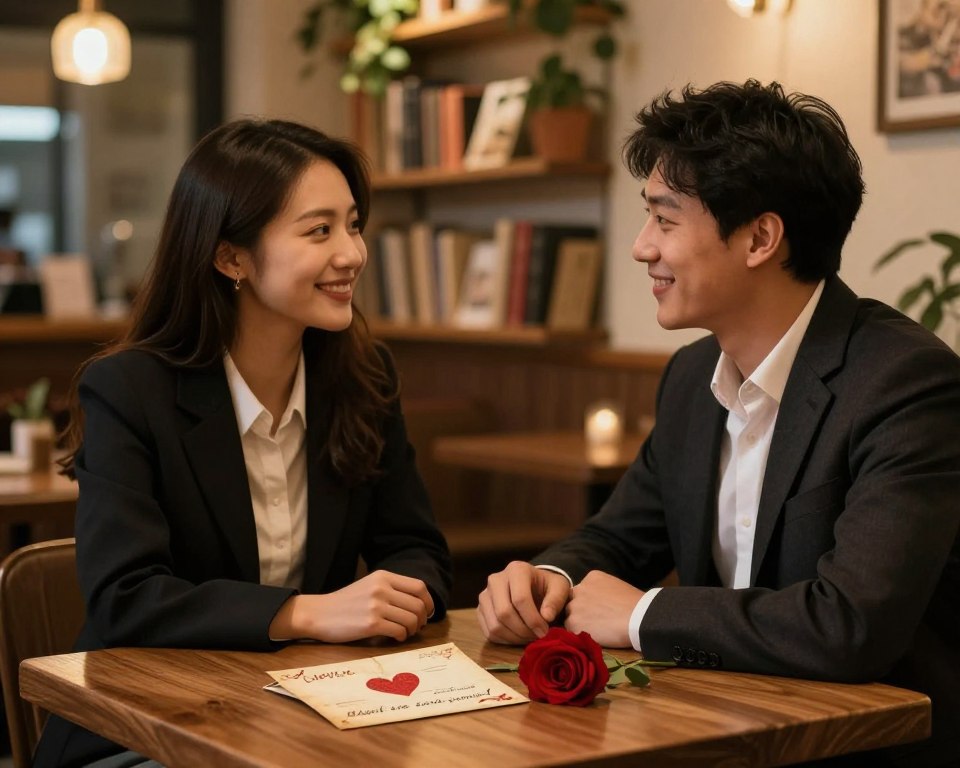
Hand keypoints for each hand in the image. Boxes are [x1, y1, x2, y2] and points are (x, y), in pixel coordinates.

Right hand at [270, 570, 433, 642]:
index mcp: (383, 576)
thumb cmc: (345, 603)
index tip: (427, 612)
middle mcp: (382, 588)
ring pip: (411, 619)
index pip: (419, 587)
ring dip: (411, 630)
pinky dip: (401, 637)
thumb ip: (391, 590)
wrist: (318, 614)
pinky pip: (399, 631)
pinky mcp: (371, 624)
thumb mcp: (369, 586)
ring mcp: (376, 606)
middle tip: (415, 627)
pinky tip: (394, 638)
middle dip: (421, 619)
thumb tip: (419, 604)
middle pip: (418, 605)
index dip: (428, 602)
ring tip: (403, 633)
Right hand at [477, 561, 570, 644]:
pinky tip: (518, 637)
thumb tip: (546, 617)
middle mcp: (496, 580)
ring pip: (495, 625)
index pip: (520, 598)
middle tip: (537, 636)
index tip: (545, 631)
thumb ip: (556, 600)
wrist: (533, 586)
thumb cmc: (547, 587)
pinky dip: (505, 640)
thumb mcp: (559, 588)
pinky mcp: (481, 609)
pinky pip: (489, 632)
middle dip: (522, 630)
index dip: (533, 619)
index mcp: (516, 570)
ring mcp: (485, 595)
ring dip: (514, 638)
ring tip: (529, 637)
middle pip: (504, 613)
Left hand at [564, 570, 642, 647]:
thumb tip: (598, 602)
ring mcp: (574, 606)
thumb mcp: (616, 587)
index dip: (589, 603)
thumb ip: (601, 591)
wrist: (639, 617)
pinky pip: (572, 630)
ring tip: (598, 630)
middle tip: (597, 622)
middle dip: (582, 611)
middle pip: (573, 602)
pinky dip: (581, 635)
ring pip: (571, 616)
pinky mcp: (574, 623)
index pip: (582, 591)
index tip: (599, 611)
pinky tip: (596, 637)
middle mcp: (579, 589)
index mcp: (591, 577)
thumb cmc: (635, 604)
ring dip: (580, 623)